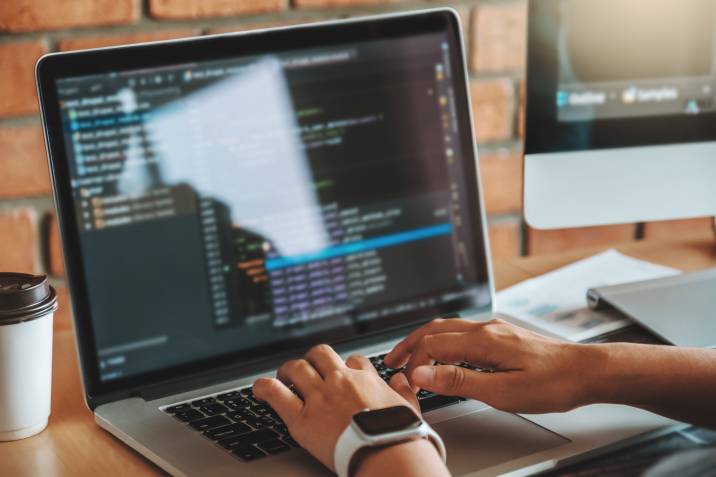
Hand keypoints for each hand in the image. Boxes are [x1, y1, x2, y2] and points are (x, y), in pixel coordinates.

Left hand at [252, 344, 418, 471]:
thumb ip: (404, 391)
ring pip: (297, 367)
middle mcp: (341, 382)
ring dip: (288, 370)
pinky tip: (259, 389)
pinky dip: (264, 387)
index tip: (342, 375)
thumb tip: (402, 380)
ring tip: (284, 377)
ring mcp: (320, 397)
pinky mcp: (302, 418)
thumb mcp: (410, 409)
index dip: (345, 366)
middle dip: (313, 359)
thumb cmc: (401, 436)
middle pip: (321, 354)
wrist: (388, 455)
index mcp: (366, 380)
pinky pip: (276, 393)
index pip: (353, 360)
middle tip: (308, 370)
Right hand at [384, 317, 595, 412]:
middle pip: (434, 329)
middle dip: (409, 344)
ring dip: (424, 341)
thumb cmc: (553, 383)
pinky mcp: (502, 336)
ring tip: (410, 355)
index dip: (413, 362)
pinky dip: (442, 341)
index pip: (432, 345)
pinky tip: (444, 352)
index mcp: (482, 340)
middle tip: (391, 360)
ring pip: (448, 328)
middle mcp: (486, 329)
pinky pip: (462, 332)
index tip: (406, 381)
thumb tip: (425, 372)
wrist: (587, 372)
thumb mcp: (503, 391)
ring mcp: (494, 330)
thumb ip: (460, 380)